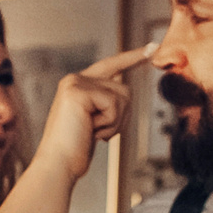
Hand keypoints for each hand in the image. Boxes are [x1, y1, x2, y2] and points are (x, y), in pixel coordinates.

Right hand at [32, 47, 144, 182]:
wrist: (58, 165)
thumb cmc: (76, 149)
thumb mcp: (96, 120)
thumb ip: (106, 101)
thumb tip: (123, 85)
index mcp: (78, 85)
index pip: (112, 65)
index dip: (132, 58)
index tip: (153, 48)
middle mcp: (75, 79)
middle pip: (124, 87)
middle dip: (121, 116)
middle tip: (99, 134)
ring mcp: (75, 83)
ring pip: (122, 95)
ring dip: (115, 122)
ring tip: (92, 133)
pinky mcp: (78, 91)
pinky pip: (113, 103)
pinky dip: (109, 123)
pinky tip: (91, 132)